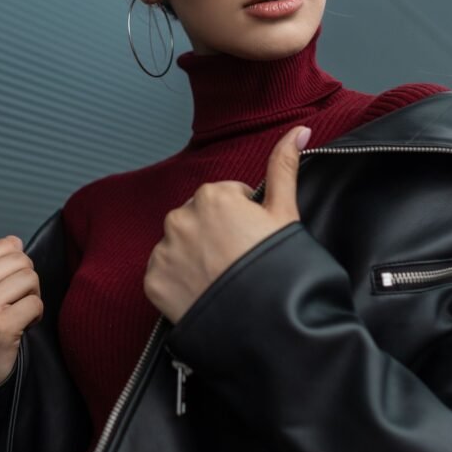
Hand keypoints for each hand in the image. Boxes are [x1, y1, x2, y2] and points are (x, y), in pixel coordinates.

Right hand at [0, 234, 42, 387]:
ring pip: (31, 278)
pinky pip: (36, 303)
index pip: (6, 245)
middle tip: (14, 303)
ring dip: (32, 297)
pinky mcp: (0, 325)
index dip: (16, 266)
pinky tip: (21, 327)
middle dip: (26, 281)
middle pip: (21, 260)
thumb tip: (17, 242)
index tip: (4, 288)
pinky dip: (36, 316)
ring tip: (16, 314)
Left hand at [144, 125, 310, 325]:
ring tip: (220, 279)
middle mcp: (181, 217)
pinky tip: (203, 292)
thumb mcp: (285, 213)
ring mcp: (164, 250)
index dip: (242, 220)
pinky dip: (178, 282)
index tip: (252, 240)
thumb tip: (299, 130)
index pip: (224, 199)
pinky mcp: (153, 281)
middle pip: (197, 220)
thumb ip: (284, 166)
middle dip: (214, 235)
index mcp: (212, 195)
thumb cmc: (278, 267)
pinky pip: (163, 273)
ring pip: (178, 245)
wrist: (265, 322)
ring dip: (193, 257)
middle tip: (237, 262)